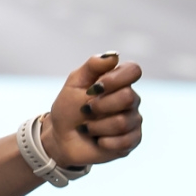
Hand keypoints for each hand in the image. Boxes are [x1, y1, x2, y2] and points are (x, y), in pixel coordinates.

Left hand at [40, 52, 142, 167]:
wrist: (62, 137)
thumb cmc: (68, 108)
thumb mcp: (74, 83)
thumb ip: (92, 66)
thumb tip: (114, 55)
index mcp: (118, 81)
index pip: (133, 70)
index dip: (114, 79)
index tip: (94, 88)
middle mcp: (130, 99)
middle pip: (129, 97)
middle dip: (100, 105)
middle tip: (85, 110)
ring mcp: (133, 120)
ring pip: (123, 121)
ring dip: (97, 125)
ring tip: (87, 127)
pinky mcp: (132, 141)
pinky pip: (125, 141)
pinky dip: (103, 141)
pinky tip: (97, 139)